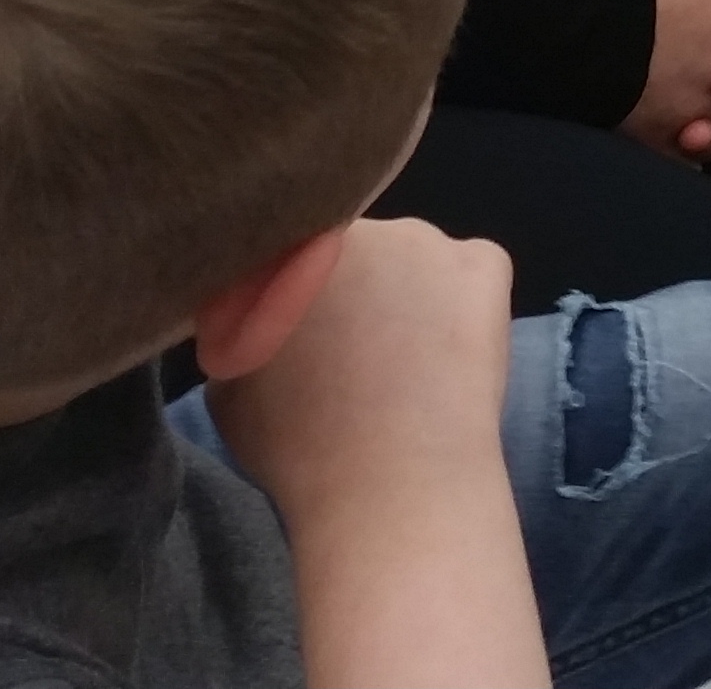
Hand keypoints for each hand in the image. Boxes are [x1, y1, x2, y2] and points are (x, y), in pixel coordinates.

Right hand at [198, 216, 536, 686]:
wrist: (389, 485)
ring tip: (406, 362)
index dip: (299, 296)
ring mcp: (424, 238)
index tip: (306, 340)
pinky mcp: (484, 262)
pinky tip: (455, 349)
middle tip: (354, 354)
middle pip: (353, 249)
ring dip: (406, 291)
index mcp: (284, 248)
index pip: (290, 253)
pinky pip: (475, 266)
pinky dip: (468, 297)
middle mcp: (354, 225)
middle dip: (352, 290)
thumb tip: (250, 315)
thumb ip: (236, 330)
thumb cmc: (296, 448)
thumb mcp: (226, 387)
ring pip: (412, 257)